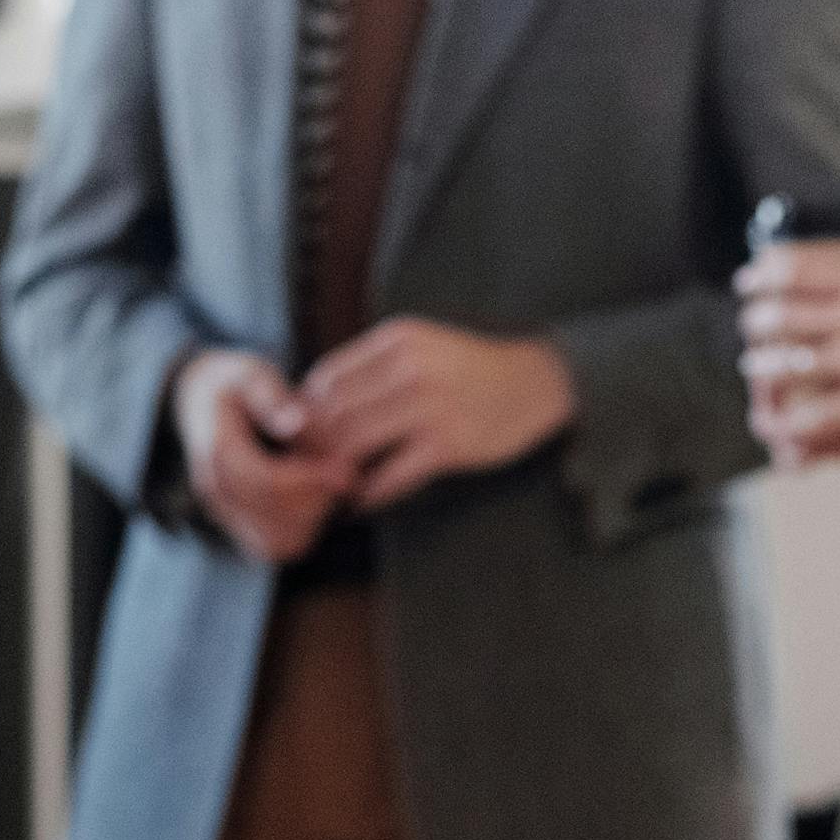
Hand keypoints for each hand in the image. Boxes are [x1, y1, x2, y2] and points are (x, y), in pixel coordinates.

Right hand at [176, 345, 348, 562]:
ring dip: (315, 519)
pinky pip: (277, 547)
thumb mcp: (253, 376)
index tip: (347, 469)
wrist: (204, 404)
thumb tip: (297, 424)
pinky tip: (319, 499)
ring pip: (279, 542)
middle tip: (349, 475)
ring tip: (333, 485)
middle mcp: (214, 490)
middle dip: (319, 499)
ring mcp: (224, 513)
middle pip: (275, 518)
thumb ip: (273, 399)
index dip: (311, 480)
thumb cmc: (238, 388)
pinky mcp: (239, 525)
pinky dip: (305, 530)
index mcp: (217, 451)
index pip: (266, 482)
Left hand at [295, 319, 577, 508]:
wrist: (537, 382)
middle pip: (334, 413)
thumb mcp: (422, 346)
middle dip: (313, 445)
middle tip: (307, 467)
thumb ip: (375, 366)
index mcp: (398, 340)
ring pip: (355, 444)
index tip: (303, 433)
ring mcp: (430, 408)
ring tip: (330, 484)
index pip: (327, 377)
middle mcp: (410, 369)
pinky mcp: (448, 446)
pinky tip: (363, 500)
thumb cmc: (471, 369)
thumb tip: (315, 400)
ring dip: (335, 471)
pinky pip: (391, 476)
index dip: (305, 411)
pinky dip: (370, 493)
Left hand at [741, 239, 839, 469]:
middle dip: (757, 322)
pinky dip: (791, 423)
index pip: (797, 269)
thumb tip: (829, 271)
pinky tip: (778, 424)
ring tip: (756, 368)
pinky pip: (815, 415)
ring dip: (764, 368)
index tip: (748, 281)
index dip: (763, 275)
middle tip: (751, 326)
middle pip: (783, 314)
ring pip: (789, 364)